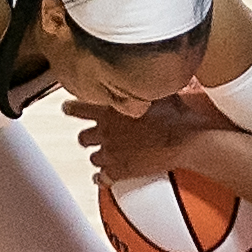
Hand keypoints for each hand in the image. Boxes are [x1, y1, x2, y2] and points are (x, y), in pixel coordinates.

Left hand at [64, 95, 221, 184]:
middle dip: (86, 136)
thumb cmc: (174, 113)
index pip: (80, 108)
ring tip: (103, 156)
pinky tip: (101, 179)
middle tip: (88, 137)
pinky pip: (103, 178)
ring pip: (93, 157)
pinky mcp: (121, 171)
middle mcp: (106, 131)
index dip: (72, 108)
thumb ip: (143, 85)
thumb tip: (145, 72)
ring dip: (97, 156)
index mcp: (110, 110)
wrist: (184, 139)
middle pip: (83, 137)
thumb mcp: (156, 90)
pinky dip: (101, 179)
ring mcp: (112, 153)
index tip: (67, 108)